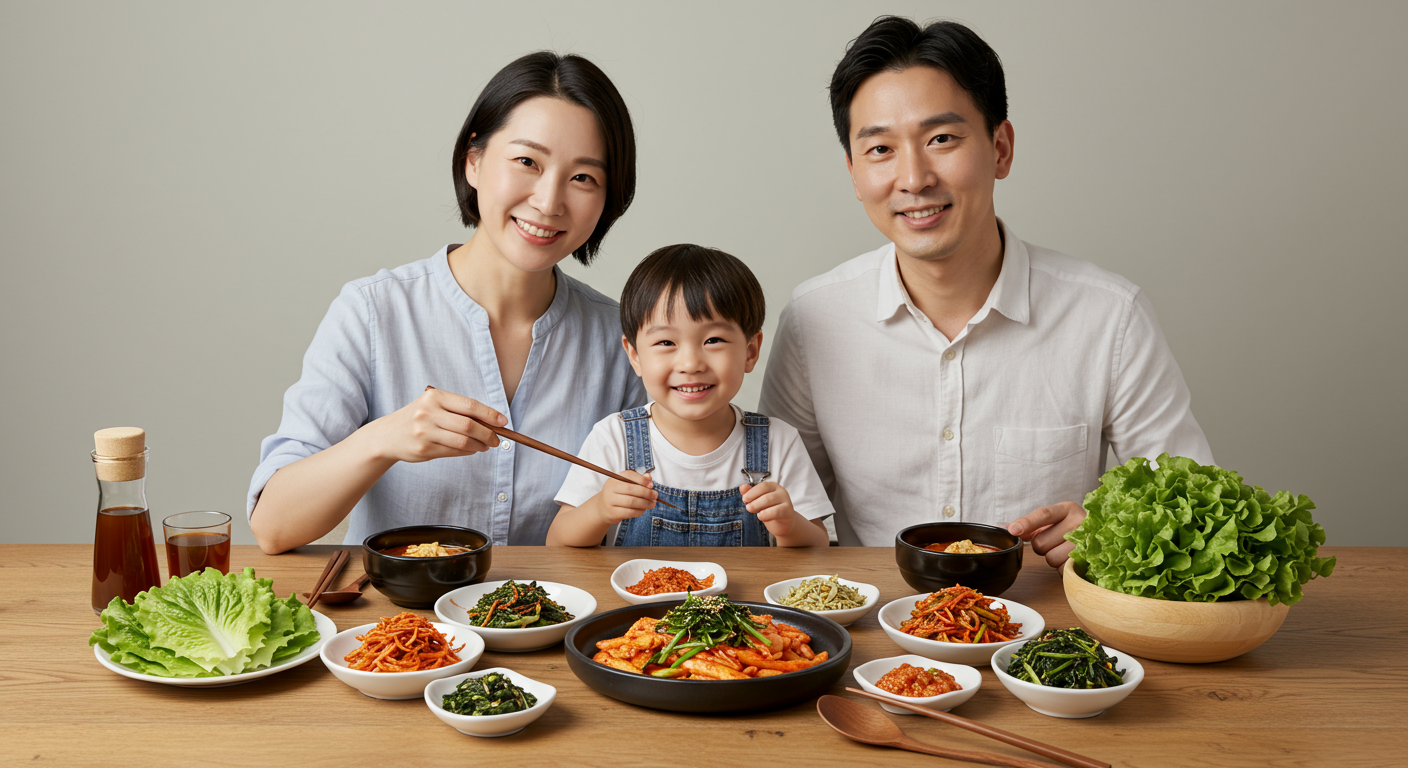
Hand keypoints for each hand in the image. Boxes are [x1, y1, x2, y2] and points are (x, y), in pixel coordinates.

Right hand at [360, 387, 505, 463]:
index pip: (470, 406)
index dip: (490, 414)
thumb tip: (492, 421)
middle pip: (469, 425)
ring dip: (480, 445)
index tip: (503, 422)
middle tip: (496, 439)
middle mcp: (428, 412)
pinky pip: (454, 451)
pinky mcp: (424, 449)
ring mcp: (425, 432)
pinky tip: (472, 449)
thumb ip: (459, 411)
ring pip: (463, 441)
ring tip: (486, 445)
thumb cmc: (418, 418)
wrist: (387, 435)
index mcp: (435, 397)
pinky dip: (468, 451)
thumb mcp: (434, 405)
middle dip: (488, 434)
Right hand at [598, 470, 656, 524]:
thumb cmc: (618, 494)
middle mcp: (610, 488)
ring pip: (632, 502)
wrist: (602, 508)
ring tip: (652, 504)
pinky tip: (643, 510)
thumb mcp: (625, 484)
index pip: (629, 475)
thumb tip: (649, 477)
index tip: (651, 485)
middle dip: (646, 493)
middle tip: (655, 496)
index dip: (642, 479)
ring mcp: (610, 501)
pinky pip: (630, 512)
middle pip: (631, 489)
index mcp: (614, 479)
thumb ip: (637, 479)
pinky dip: (639, 511)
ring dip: (645, 503)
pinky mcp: (613, 513)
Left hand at [741, 481, 797, 536]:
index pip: (763, 486)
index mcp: (773, 486)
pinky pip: (777, 511)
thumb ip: (751, 494)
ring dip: (758, 506)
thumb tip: (742, 487)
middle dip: (754, 501)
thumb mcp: (759, 501)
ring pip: (770, 500)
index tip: (744, 499)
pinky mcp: (788, 511)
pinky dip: (766, 514)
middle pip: (766, 494)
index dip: (752, 492)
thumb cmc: (770, 510)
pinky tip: (761, 516)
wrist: (783, 523)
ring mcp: (786, 501)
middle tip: (748, 507)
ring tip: (753, 512)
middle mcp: (781, 492)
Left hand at [1006, 501, 1086, 567]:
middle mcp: (1079, 522)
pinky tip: (1072, 560)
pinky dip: (1063, 568)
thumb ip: (1031, 525)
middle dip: (1043, 547)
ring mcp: (1087, 542)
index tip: (1013, 530)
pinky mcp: (1089, 561)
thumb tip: (1006, 527)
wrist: (1105, 538)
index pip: (1044, 514)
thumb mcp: (1054, 522)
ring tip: (1066, 551)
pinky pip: (1062, 569)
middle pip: (1041, 543)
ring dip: (1054, 558)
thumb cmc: (1072, 529)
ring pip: (1051, 558)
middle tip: (1057, 542)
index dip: (1026, 523)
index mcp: (1068, 509)